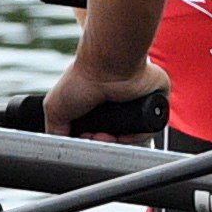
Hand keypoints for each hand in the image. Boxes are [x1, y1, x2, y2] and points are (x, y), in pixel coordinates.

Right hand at [43, 57, 168, 137]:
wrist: (109, 64)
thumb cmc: (83, 79)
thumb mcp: (56, 107)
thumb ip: (56, 129)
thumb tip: (63, 146)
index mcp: (98, 103)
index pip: (97, 132)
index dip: (90, 141)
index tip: (84, 139)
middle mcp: (118, 103)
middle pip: (115, 137)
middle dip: (104, 143)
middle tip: (96, 137)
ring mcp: (137, 103)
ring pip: (133, 134)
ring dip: (120, 142)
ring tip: (108, 136)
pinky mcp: (156, 101)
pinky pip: (151, 127)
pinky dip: (138, 134)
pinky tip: (125, 133)